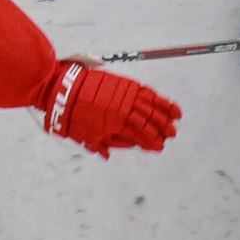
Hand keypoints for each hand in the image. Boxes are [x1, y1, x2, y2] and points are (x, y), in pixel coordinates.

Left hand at [39, 62, 179, 156]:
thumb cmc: (70, 114)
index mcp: (117, 124)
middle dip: (162, 129)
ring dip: (165, 112)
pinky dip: (156, 96)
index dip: (150, 142)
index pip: (140, 136)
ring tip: (176, 118)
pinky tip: (163, 100)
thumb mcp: (82, 135)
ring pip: (151, 104)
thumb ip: (98, 145)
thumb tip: (107, 156)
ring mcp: (125, 94)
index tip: (158, 147)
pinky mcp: (123, 82)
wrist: (63, 87)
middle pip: (149, 120)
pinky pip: (144, 90)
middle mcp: (125, 109)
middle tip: (171, 135)